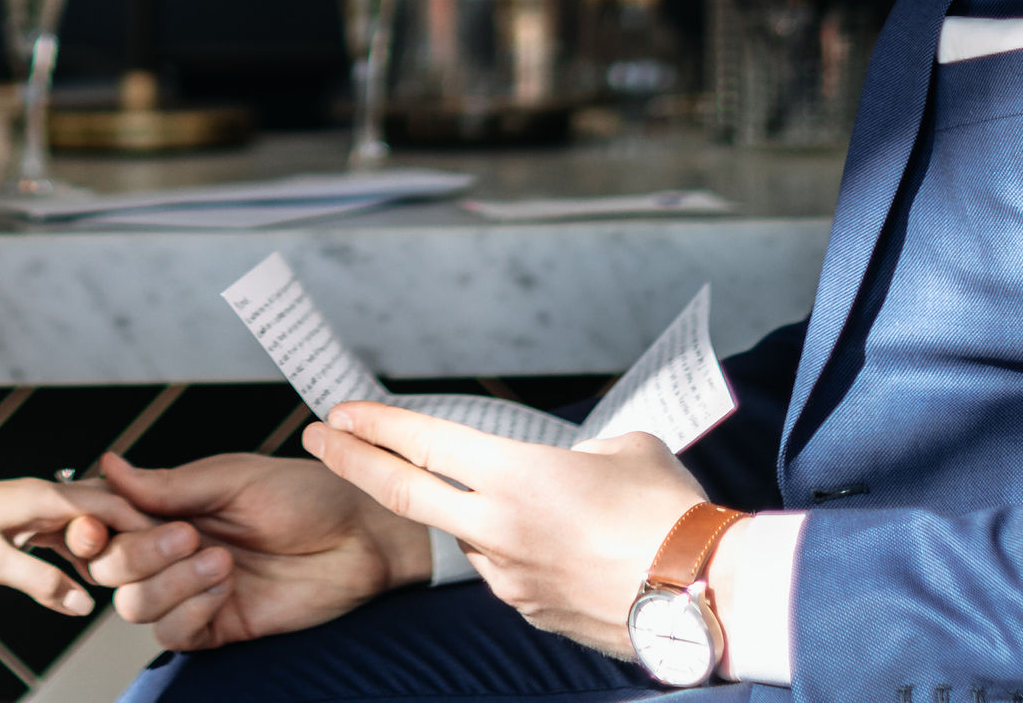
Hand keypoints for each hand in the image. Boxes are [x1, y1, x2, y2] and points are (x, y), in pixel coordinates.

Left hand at [0, 476, 165, 616]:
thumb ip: (40, 581)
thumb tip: (84, 603)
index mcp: (42, 496)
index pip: (111, 504)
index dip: (147, 524)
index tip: (180, 547)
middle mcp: (41, 497)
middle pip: (104, 511)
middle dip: (135, 534)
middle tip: (167, 563)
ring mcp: (30, 511)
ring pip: (84, 526)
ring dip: (108, 546)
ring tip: (137, 573)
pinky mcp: (17, 527)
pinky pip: (62, 538)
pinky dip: (80, 555)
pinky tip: (88, 577)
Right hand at [68, 449, 429, 649]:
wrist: (361, 537)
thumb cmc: (306, 494)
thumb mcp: (233, 477)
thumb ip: (169, 484)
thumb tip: (108, 466)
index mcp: (170, 506)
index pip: (104, 519)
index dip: (88, 522)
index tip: (95, 519)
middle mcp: (172, 548)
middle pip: (109, 567)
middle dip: (135, 553)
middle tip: (187, 534)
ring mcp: (193, 590)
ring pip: (134, 604)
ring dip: (169, 582)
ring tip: (222, 559)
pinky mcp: (219, 625)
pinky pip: (172, 634)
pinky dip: (188, 611)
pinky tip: (225, 586)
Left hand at [301, 407, 709, 656]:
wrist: (706, 594)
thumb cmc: (671, 513)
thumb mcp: (624, 449)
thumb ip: (580, 452)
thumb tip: (573, 465)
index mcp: (516, 476)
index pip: (424, 443)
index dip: (377, 424)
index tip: (340, 411)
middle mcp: (499, 529)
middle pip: (403, 491)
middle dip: (352, 461)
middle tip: (317, 439)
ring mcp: (510, 577)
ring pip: (467, 535)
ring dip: (471, 514)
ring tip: (541, 505)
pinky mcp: (531, 611)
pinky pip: (507, 571)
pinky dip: (514, 550)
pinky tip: (559, 545)